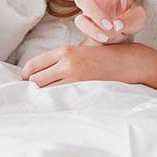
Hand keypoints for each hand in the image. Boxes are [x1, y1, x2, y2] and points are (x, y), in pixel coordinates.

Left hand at [21, 42, 156, 101]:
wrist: (130, 62)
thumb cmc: (106, 58)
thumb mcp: (82, 52)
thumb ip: (62, 61)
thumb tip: (38, 78)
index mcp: (64, 51)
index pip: (31, 66)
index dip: (26, 78)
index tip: (28, 85)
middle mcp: (66, 62)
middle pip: (34, 81)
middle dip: (34, 90)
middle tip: (38, 97)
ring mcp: (74, 76)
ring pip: (44, 92)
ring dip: (44, 98)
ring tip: (49, 103)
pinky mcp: (83, 89)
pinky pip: (60, 100)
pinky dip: (56, 103)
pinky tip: (61, 105)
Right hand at [48, 0, 145, 43]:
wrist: (115, 43)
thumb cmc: (128, 24)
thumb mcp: (139, 20)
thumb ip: (132, 19)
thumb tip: (114, 23)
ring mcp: (89, 5)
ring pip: (83, 0)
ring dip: (98, 16)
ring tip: (111, 28)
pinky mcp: (82, 20)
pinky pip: (84, 22)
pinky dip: (97, 31)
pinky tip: (104, 36)